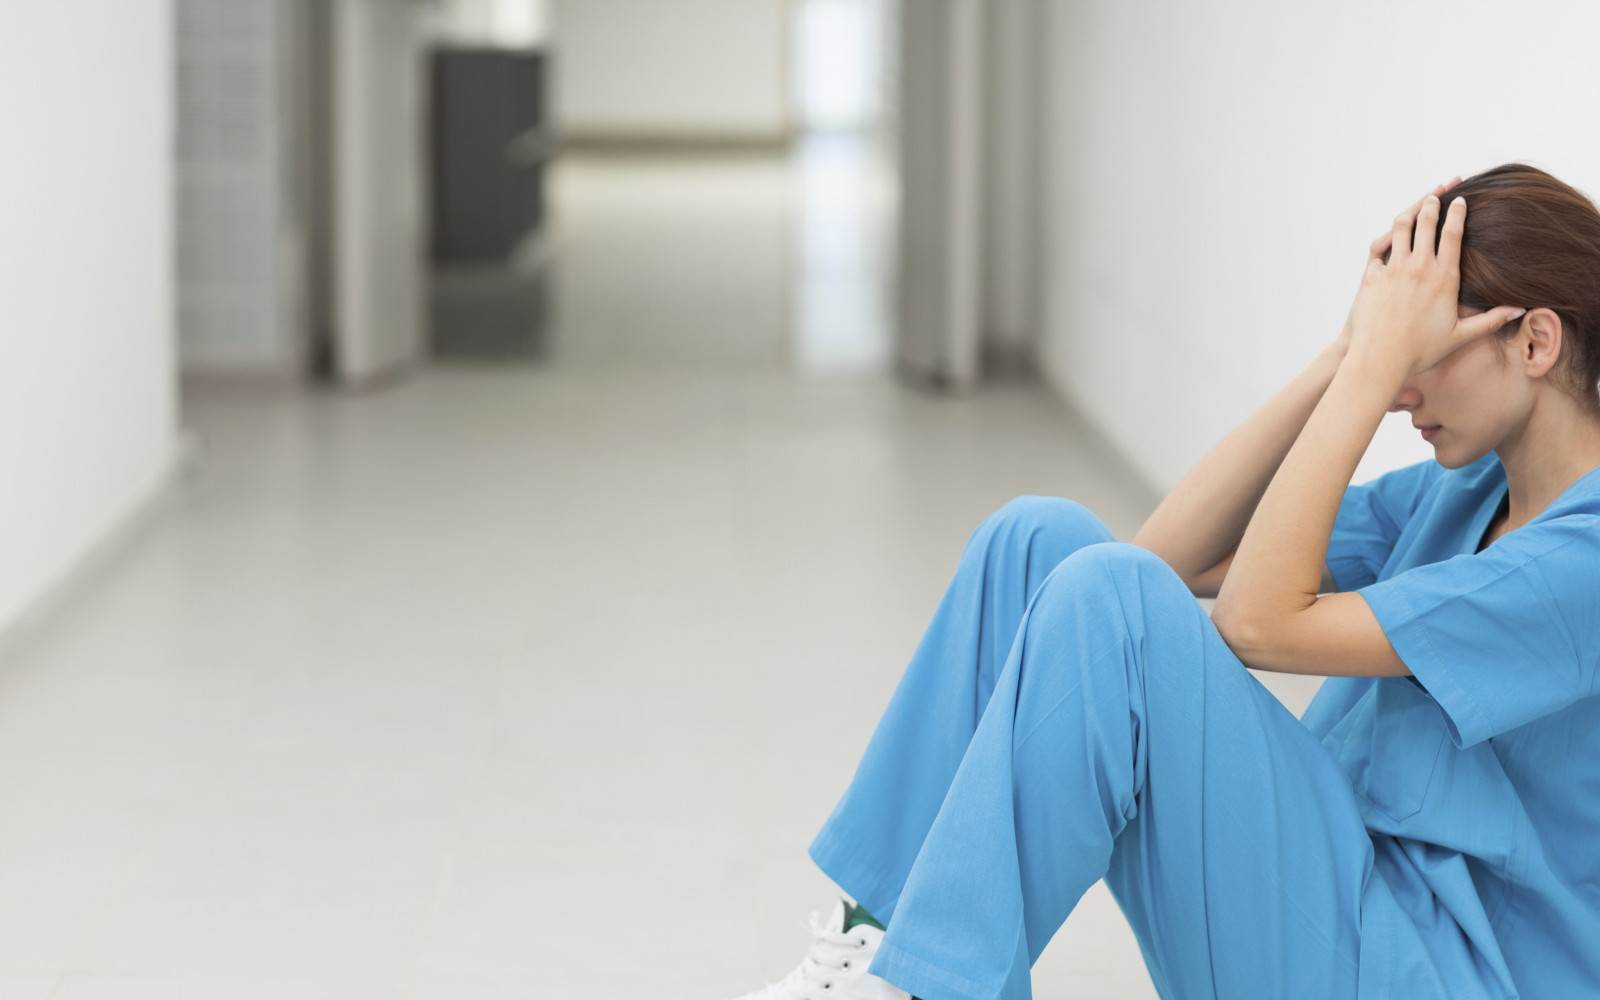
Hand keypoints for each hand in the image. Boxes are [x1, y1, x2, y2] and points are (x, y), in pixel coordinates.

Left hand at [1344, 186, 1525, 375]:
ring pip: (1401, 229)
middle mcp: (1418, 268)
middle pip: (1426, 224)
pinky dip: (1386, 237)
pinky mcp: (1371, 276)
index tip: (1460, 200)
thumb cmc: (1421, 351)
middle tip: (1437, 195)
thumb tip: (1520, 309)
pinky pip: (1379, 248)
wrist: (1380, 359)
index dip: (1457, 214)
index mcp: (1443, 278)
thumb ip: (1491, 320)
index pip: (1453, 234)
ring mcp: (1393, 270)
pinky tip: (1391, 234)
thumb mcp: (1460, 336)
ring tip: (1416, 207)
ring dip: (1410, 213)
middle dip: (1432, 205)